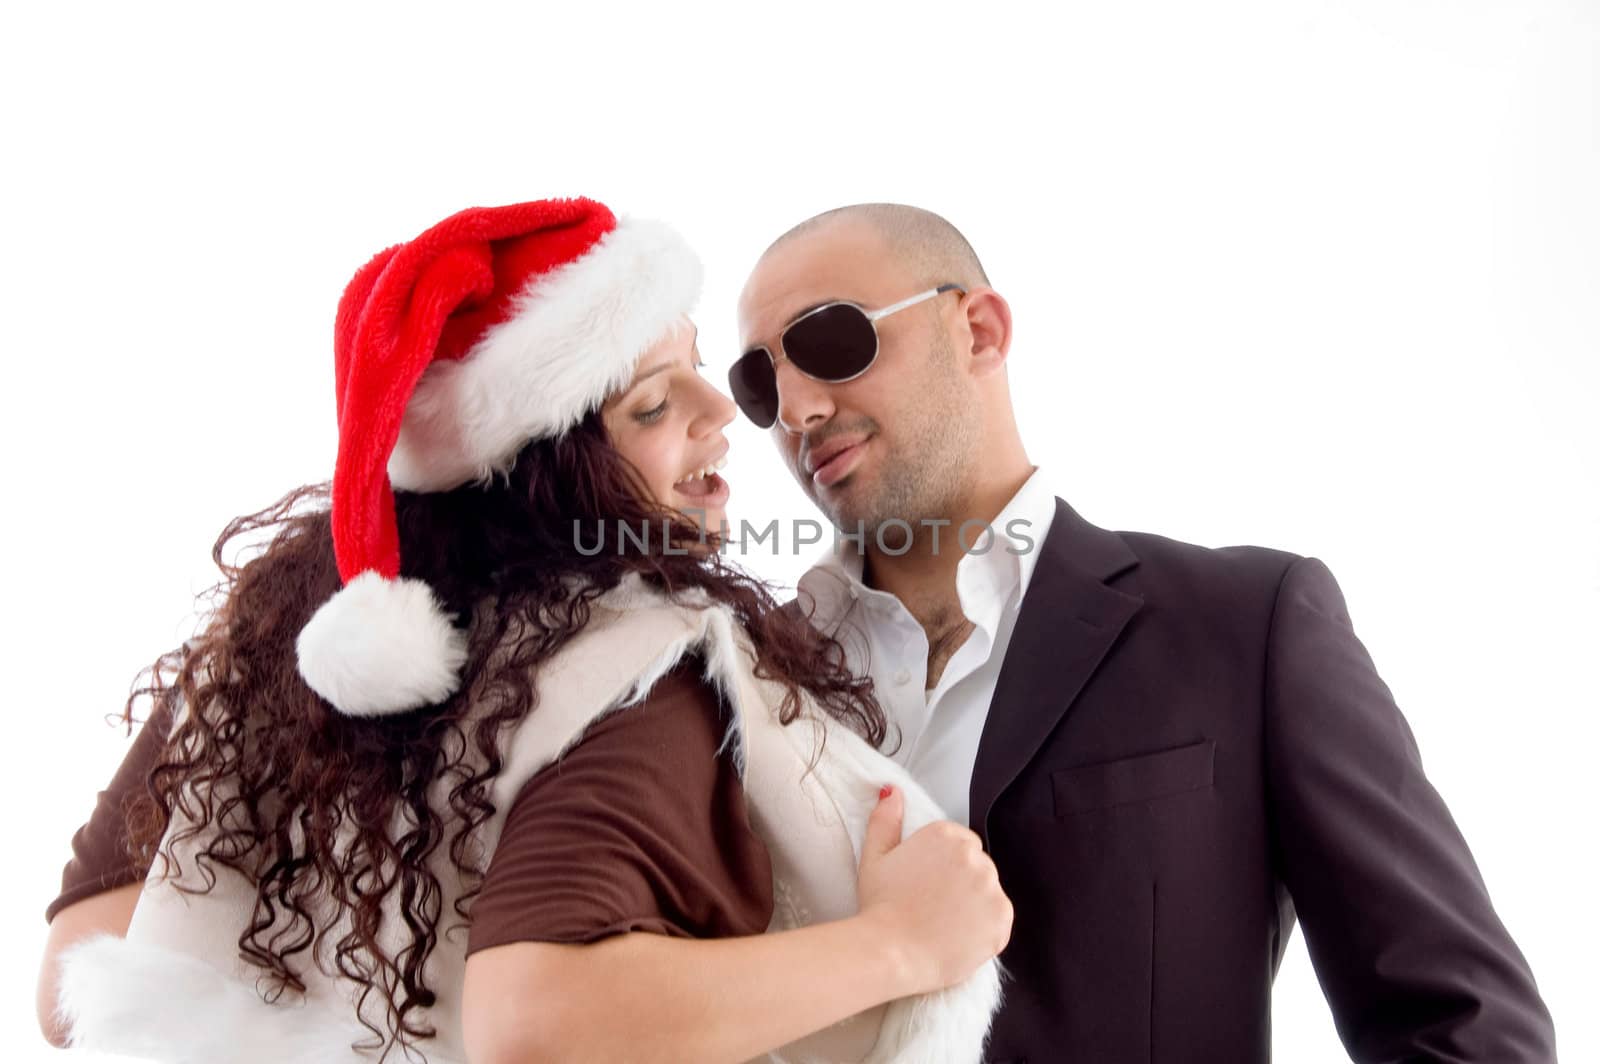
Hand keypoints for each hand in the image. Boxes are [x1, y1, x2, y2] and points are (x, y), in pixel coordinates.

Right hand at [855, 785, 1012, 996]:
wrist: (890, 953)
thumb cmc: (880, 906)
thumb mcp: (874, 856)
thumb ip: (886, 819)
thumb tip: (893, 791)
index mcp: (946, 835)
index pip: (960, 844)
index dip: (943, 868)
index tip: (927, 885)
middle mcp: (974, 856)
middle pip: (977, 866)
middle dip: (961, 883)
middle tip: (933, 906)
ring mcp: (991, 887)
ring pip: (988, 892)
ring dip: (974, 905)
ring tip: (944, 924)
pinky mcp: (1002, 918)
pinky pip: (998, 919)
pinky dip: (985, 928)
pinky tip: (959, 935)